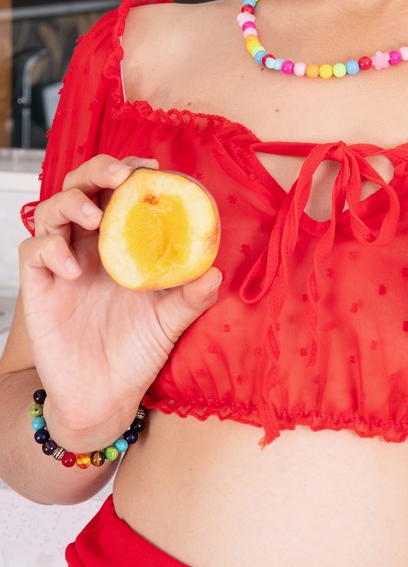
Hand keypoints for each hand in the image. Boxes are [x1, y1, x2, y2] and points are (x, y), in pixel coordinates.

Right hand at [19, 155, 220, 446]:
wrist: (104, 398)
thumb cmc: (137, 352)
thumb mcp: (171, 320)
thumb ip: (191, 296)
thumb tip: (215, 272)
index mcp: (121, 242)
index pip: (118, 191)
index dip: (130, 172)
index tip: (152, 168)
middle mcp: (89, 245)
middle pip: (81, 187)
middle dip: (97, 171)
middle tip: (119, 177)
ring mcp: (61, 263)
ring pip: (52, 210)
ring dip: (71, 201)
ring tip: (94, 217)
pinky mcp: (38, 287)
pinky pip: (33, 251)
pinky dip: (50, 248)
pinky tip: (73, 268)